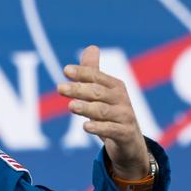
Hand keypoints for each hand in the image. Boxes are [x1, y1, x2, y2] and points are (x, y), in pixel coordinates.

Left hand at [58, 45, 151, 179]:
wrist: (130, 144)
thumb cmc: (113, 114)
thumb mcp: (103, 94)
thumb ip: (94, 73)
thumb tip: (91, 47)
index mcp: (115, 86)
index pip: (96, 77)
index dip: (82, 73)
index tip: (65, 71)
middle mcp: (122, 99)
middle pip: (98, 92)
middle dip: (79, 89)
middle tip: (60, 89)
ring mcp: (125, 117)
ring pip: (103, 111)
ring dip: (86, 108)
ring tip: (70, 106)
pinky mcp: (125, 134)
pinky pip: (111, 130)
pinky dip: (99, 128)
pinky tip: (85, 126)